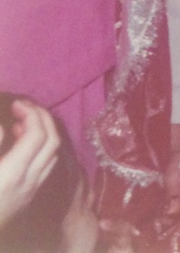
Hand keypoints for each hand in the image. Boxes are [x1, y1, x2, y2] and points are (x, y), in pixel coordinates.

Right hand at [0, 99, 60, 227]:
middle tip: (23, 106)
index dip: (30, 113)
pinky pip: (45, 166)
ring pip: (52, 154)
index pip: (37, 135)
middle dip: (42, 118)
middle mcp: (28, 182)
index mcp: (12, 175)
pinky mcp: (26, 199)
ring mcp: (29, 192)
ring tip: (21, 122)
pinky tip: (21, 146)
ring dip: (44, 132)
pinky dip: (40, 148)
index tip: (16, 102)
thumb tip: (3, 126)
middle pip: (51, 142)